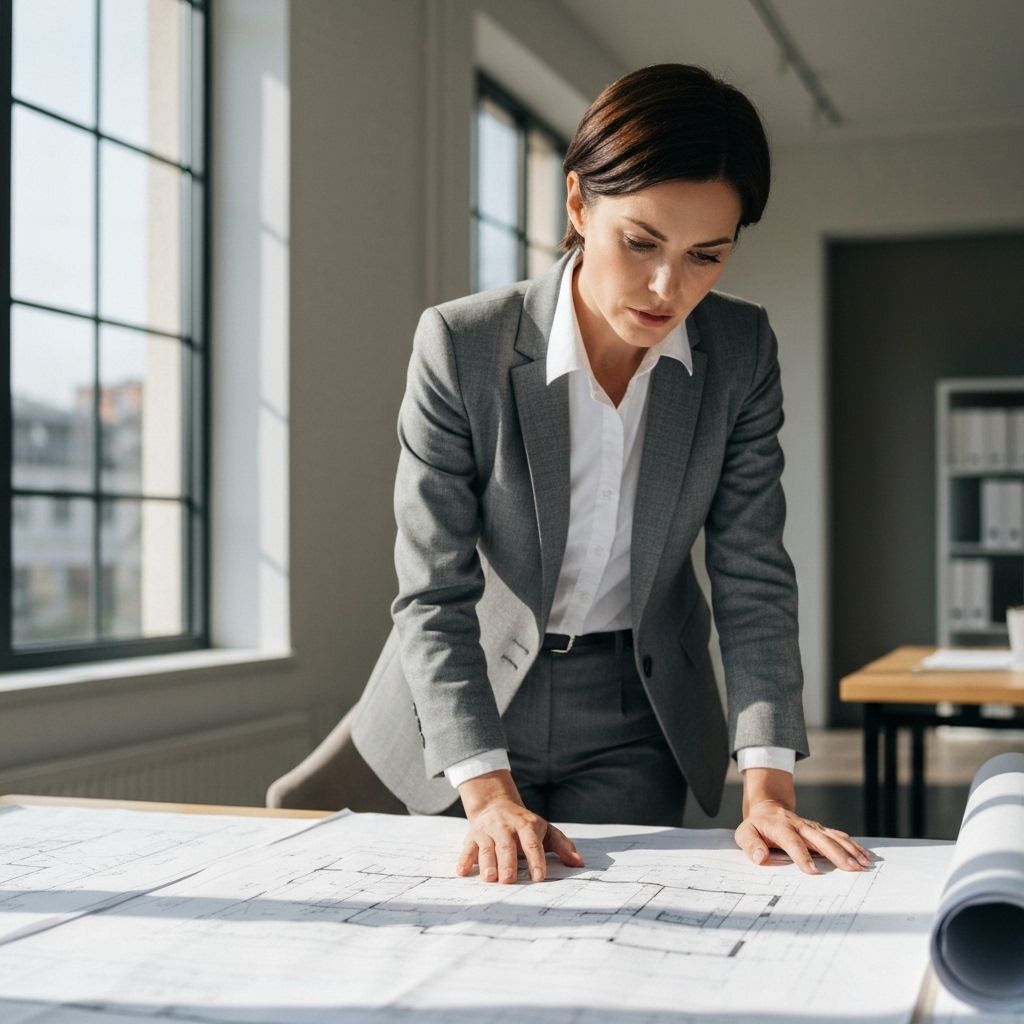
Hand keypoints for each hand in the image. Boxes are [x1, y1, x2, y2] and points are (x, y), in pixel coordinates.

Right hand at [454, 769, 583, 882]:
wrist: (495, 804)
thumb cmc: (524, 824)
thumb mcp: (545, 829)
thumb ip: (562, 845)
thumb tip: (579, 863)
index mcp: (526, 825)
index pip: (532, 843)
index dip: (536, 860)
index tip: (539, 877)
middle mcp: (506, 827)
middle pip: (507, 846)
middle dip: (508, 863)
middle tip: (509, 880)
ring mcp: (487, 831)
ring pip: (487, 848)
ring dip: (487, 863)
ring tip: (490, 879)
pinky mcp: (472, 836)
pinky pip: (467, 849)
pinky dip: (464, 860)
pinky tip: (462, 872)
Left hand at [735, 767, 871, 873]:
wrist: (768, 808)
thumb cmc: (757, 826)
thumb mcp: (744, 833)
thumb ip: (751, 845)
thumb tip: (760, 857)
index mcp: (780, 827)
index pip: (792, 842)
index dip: (802, 856)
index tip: (812, 871)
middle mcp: (800, 826)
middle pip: (820, 839)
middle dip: (836, 854)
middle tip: (851, 868)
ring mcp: (812, 827)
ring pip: (833, 837)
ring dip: (849, 850)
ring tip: (863, 864)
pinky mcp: (821, 829)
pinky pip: (838, 836)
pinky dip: (853, 845)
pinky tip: (865, 855)